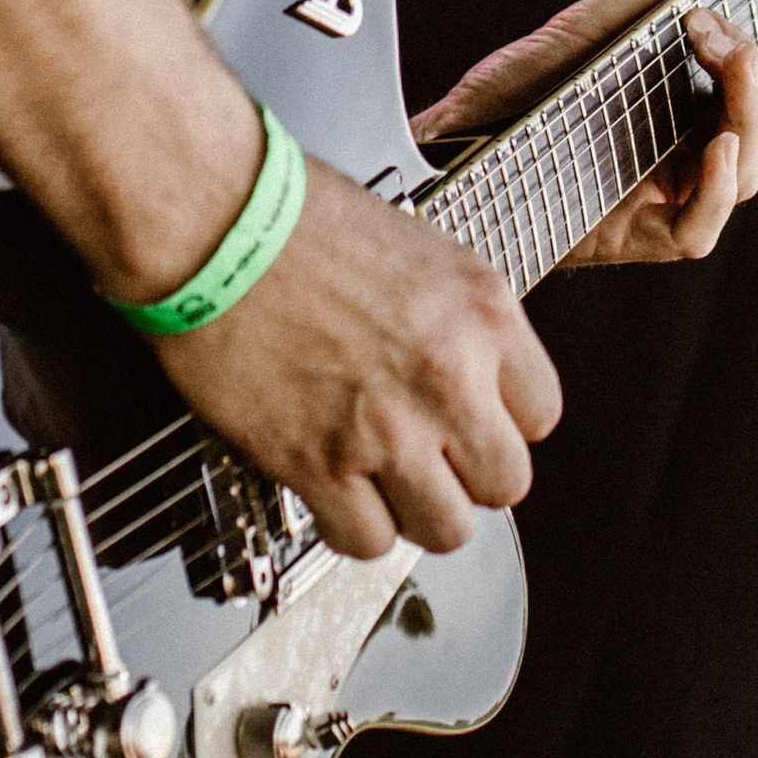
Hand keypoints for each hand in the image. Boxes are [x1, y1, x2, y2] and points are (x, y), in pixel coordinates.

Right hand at [156, 157, 560, 561]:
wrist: (216, 221)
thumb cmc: (297, 216)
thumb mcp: (418, 248)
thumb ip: (457, 321)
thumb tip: (471, 375)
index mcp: (482, 311)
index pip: (541, 414)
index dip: (501, 421)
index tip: (473, 420)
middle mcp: (448, 374)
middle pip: (504, 484)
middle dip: (465, 474)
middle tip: (429, 455)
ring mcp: (387, 427)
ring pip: (445, 529)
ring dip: (415, 509)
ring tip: (383, 479)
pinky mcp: (320, 463)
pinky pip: (368, 541)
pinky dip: (352, 525)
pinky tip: (335, 489)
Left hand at [411, 0, 757, 270]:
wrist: (443, 145)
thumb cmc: (509, 95)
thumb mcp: (581, 30)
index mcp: (680, 114)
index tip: (712, 15)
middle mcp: (680, 159)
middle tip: (714, 38)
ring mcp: (660, 200)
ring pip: (747, 175)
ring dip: (749, 119)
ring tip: (720, 71)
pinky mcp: (629, 235)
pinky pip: (700, 229)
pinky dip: (719, 187)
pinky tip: (713, 146)